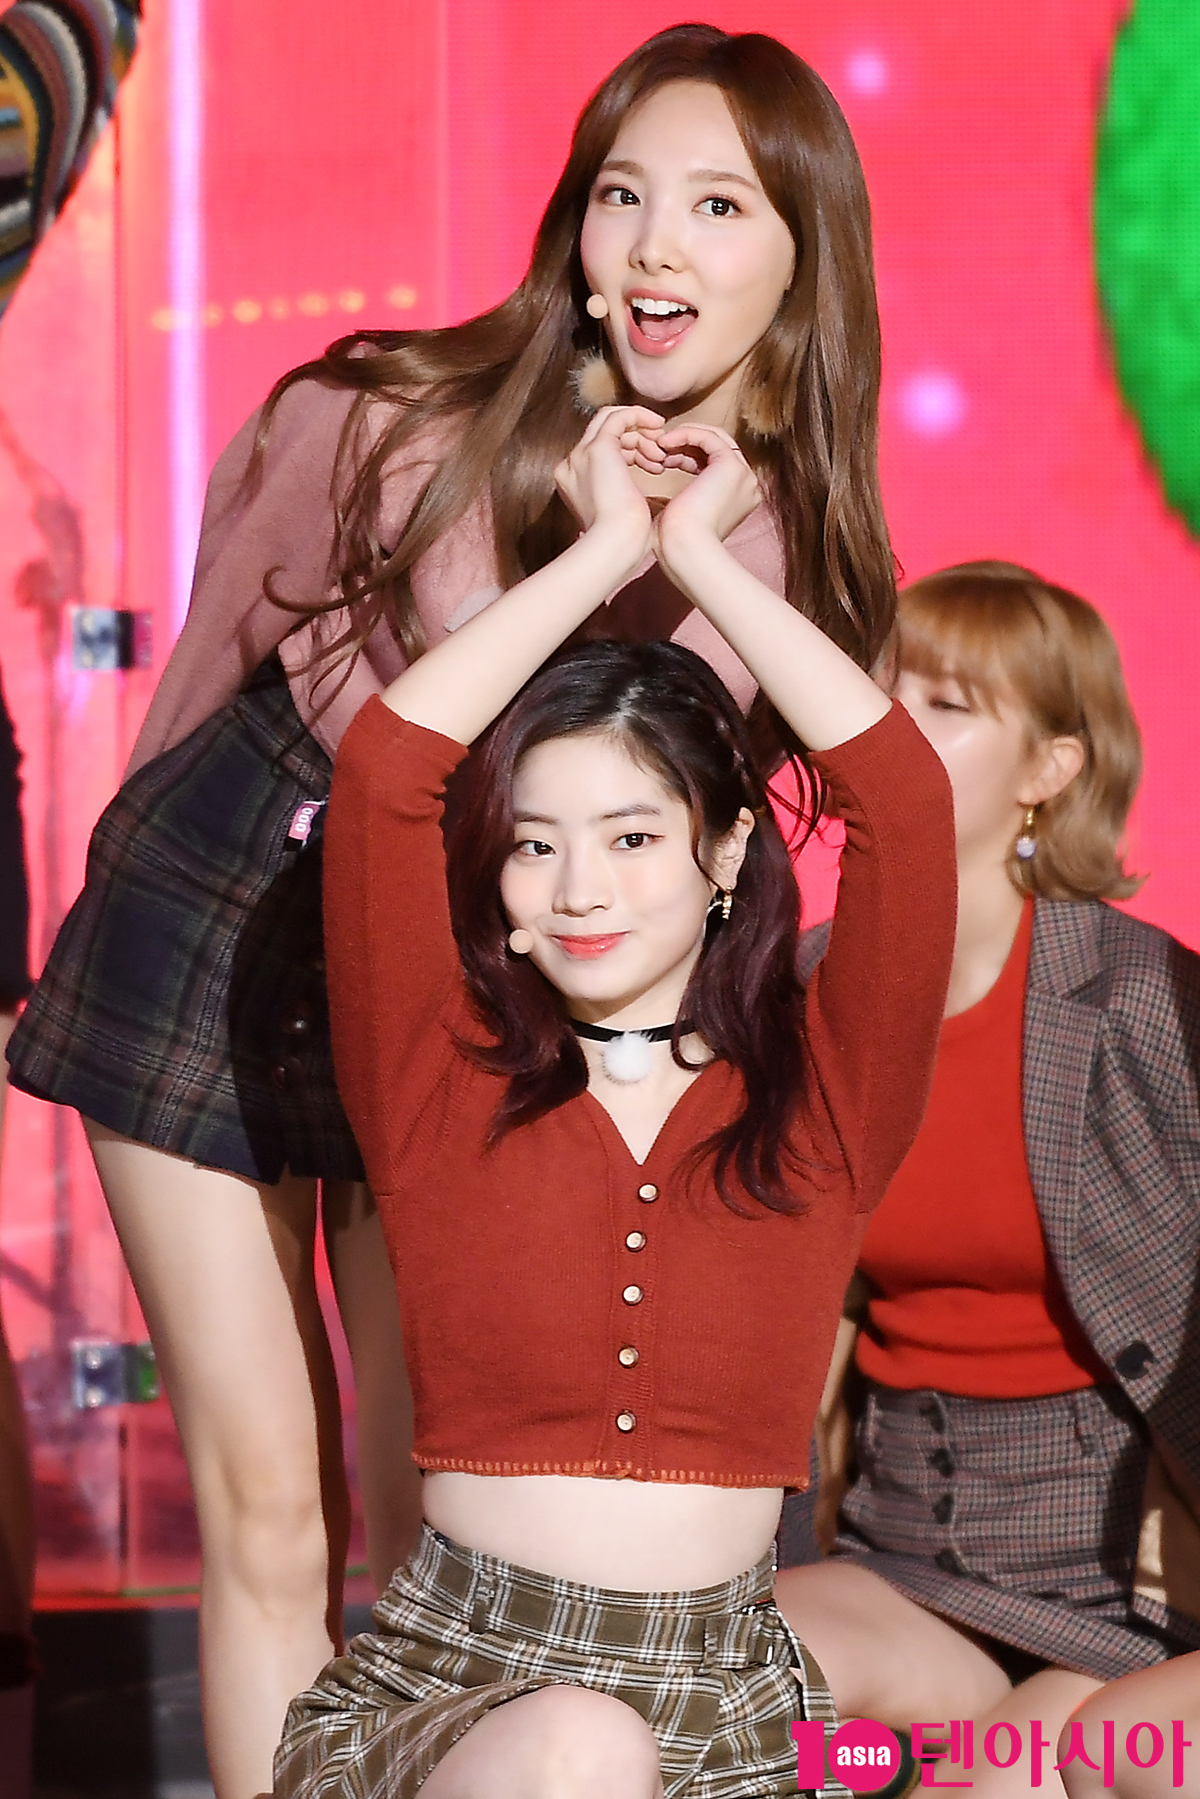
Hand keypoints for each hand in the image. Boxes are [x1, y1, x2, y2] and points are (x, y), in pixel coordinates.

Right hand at [554, 406, 663, 561]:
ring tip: (663, 454)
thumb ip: (619, 498)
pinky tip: (658, 426)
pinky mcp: (597, 449)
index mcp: (574, 482)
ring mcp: (581, 455)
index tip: (654, 464)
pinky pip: (619, 416)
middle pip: (603, 435)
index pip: (600, 453)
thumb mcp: (619, 515)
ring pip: (611, 422)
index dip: (629, 453)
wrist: (615, 544)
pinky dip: (639, 416)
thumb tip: (633, 496)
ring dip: (641, 433)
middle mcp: (572, 465)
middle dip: (635, 440)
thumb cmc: (622, 541)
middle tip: (660, 455)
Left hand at [652, 422, 761, 576]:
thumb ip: (687, 498)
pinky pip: (708, 436)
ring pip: (714, 438)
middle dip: (688, 444)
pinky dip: (686, 434)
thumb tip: (671, 489)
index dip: (689, 456)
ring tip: (660, 444)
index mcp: (738, 497)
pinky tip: (665, 442)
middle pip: (717, 448)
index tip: (663, 460)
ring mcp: (742, 474)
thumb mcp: (684, 514)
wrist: (688, 550)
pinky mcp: (732, 466)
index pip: (716, 463)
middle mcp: (746, 484)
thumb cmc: (678, 543)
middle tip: (661, 448)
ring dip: (685, 437)